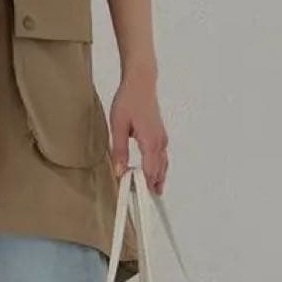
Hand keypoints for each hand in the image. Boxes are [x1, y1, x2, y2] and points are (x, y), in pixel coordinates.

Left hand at [109, 70, 168, 193]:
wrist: (141, 82)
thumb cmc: (129, 100)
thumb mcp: (118, 125)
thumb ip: (119, 150)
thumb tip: (120, 171)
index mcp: (150, 142)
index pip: (149, 172)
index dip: (143, 186)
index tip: (136, 197)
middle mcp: (160, 142)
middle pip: (159, 172)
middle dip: (151, 186)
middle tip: (141, 199)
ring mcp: (162, 139)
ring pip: (162, 165)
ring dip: (157, 178)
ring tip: (150, 192)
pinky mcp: (160, 135)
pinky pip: (162, 157)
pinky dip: (158, 168)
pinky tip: (152, 172)